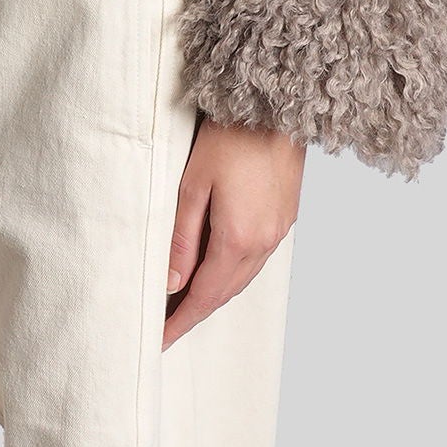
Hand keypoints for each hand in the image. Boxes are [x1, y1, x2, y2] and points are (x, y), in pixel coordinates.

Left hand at [162, 116, 303, 350]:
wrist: (276, 105)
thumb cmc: (230, 135)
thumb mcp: (193, 184)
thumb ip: (181, 237)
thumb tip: (170, 281)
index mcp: (239, 238)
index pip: (205, 295)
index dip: (181, 320)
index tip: (161, 341)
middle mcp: (265, 242)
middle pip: (226, 291)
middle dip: (196, 310)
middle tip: (167, 323)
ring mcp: (280, 231)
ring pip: (243, 276)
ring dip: (216, 291)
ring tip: (186, 299)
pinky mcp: (286, 217)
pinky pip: (257, 258)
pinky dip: (234, 270)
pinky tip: (217, 265)